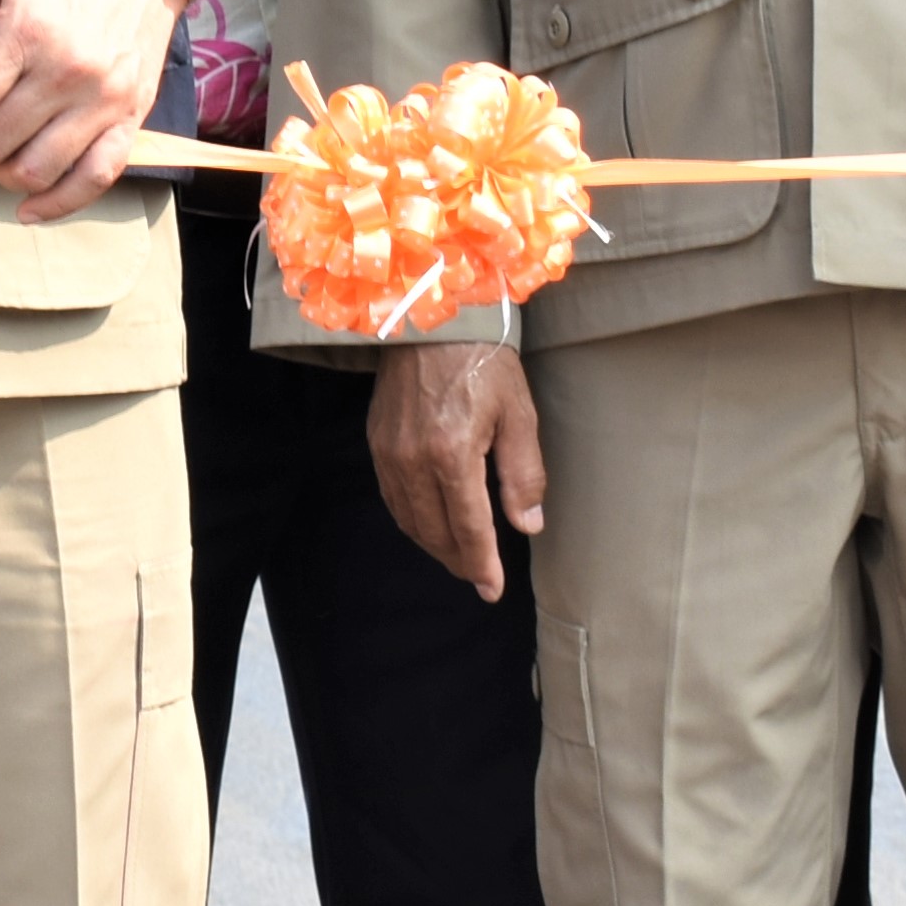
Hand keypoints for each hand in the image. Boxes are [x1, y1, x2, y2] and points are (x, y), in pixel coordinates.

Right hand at [369, 337, 546, 601]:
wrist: (433, 315)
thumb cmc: (484, 360)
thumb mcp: (519, 413)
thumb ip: (524, 474)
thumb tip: (528, 525)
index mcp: (452, 453)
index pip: (469, 528)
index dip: (482, 564)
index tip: (493, 590)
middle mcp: (413, 459)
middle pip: (435, 532)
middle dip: (459, 561)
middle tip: (480, 576)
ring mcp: (389, 452)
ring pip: (409, 520)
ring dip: (434, 545)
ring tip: (459, 557)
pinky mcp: (376, 441)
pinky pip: (393, 497)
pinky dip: (412, 520)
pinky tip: (430, 523)